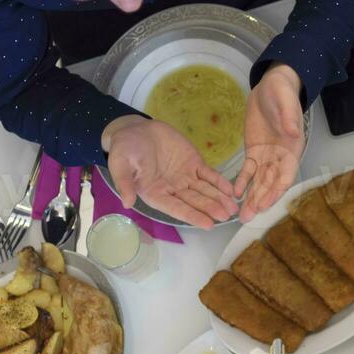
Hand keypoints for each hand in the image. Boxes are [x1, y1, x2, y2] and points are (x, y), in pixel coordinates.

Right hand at [104, 116, 237, 228]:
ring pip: (205, 190)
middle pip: (195, 201)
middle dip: (211, 208)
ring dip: (219, 199)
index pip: (176, 209)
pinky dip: (220, 182)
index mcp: (155, 194)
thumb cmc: (124, 148)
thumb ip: (124, 183)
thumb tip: (126, 203)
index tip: (208, 224)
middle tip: (227, 216)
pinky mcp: (194, 164)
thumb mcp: (119, 163)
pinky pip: (209, 175)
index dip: (192, 216)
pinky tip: (231, 190)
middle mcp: (173, 189)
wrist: (136, 129)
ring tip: (234, 207)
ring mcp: (185, 177)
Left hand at [235, 64, 305, 222]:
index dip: (276, 190)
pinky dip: (242, 182)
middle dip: (260, 201)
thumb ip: (289, 117)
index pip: (286, 175)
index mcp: (292, 148)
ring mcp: (267, 156)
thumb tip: (294, 132)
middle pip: (271, 183)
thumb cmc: (282, 91)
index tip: (265, 203)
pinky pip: (248, 171)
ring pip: (259, 182)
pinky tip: (234, 194)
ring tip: (241, 214)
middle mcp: (281, 157)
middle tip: (248, 217)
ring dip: (251, 198)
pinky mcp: (254, 152)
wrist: (271, 85)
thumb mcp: (285, 101)